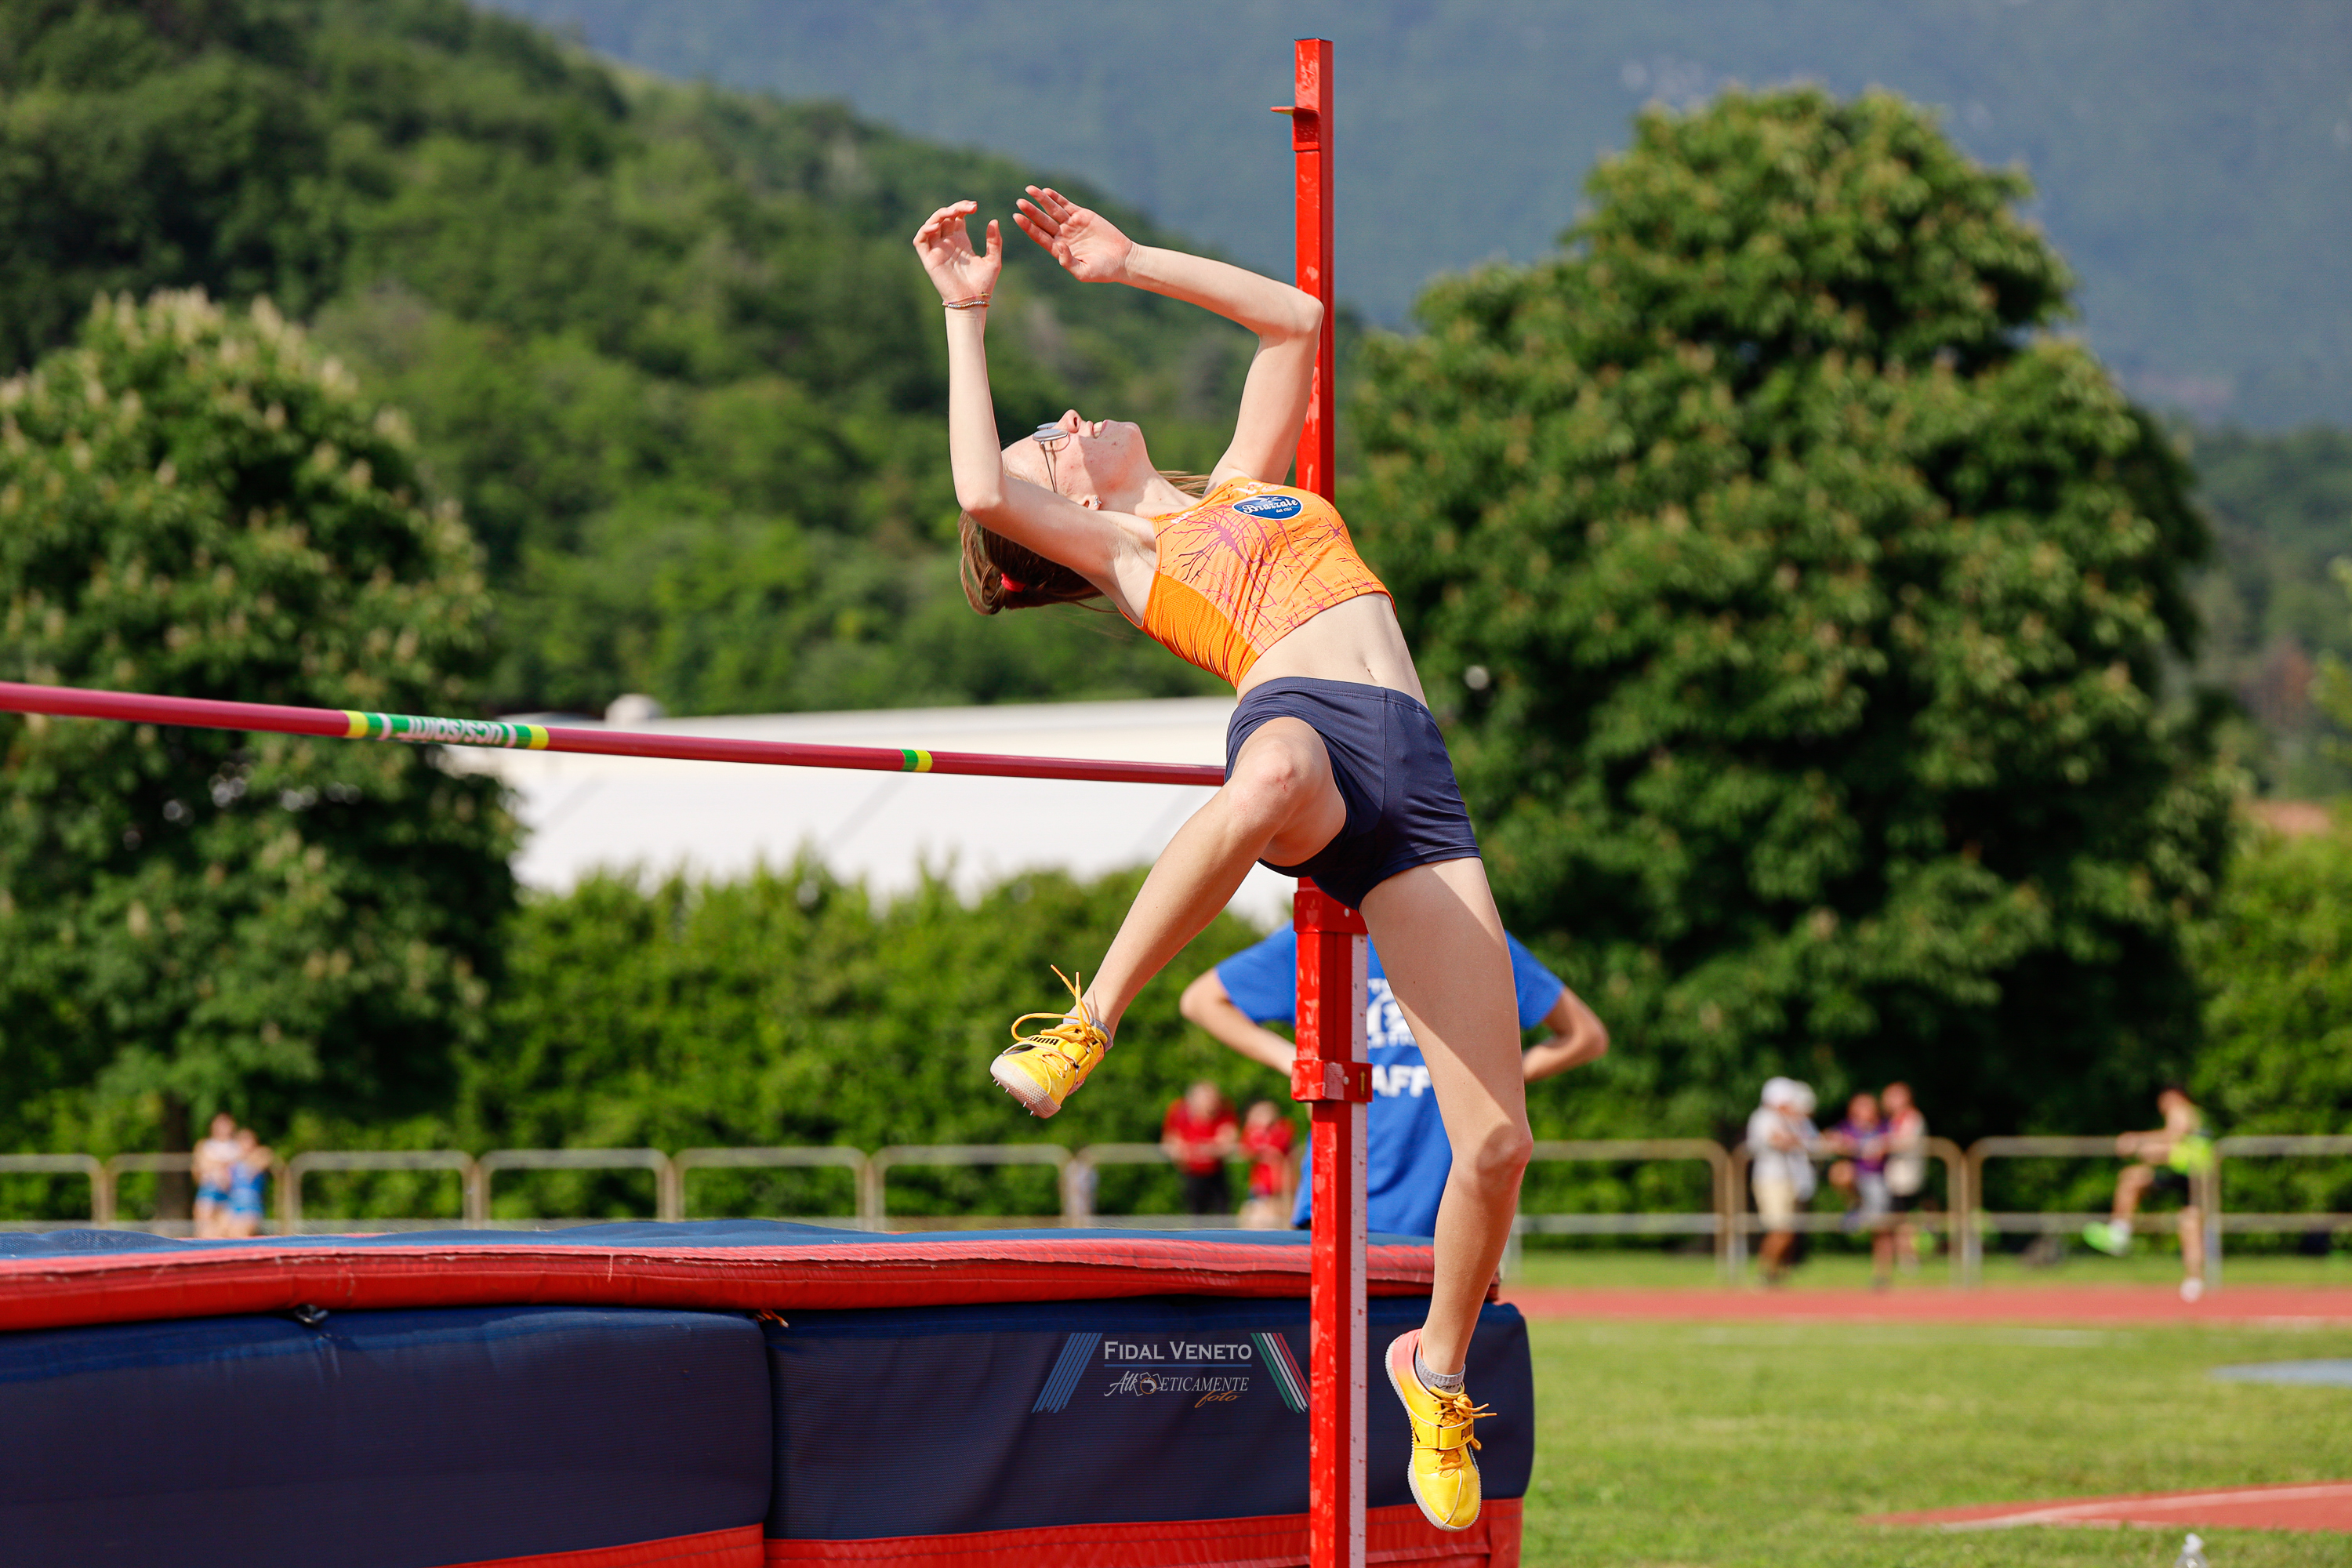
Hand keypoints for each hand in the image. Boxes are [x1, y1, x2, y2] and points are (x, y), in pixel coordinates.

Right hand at [911, 200, 1000, 303]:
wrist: (972, 301)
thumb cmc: (983, 284)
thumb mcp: (994, 260)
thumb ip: (994, 241)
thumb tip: (994, 221)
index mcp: (961, 241)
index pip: (957, 217)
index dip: (963, 208)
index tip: (975, 206)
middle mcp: (947, 243)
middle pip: (944, 217)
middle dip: (954, 208)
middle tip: (968, 207)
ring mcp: (937, 250)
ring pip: (931, 224)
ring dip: (939, 215)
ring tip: (952, 212)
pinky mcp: (929, 259)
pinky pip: (920, 240)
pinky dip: (925, 230)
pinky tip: (937, 226)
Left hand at [1014, 186, 1133, 282]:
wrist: (1122, 259)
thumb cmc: (1103, 270)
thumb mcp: (1084, 272)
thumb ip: (1069, 262)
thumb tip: (1059, 247)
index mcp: (1059, 250)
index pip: (1039, 236)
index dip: (1028, 227)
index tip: (1017, 218)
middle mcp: (1062, 236)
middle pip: (1042, 221)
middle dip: (1031, 212)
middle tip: (1019, 202)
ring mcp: (1071, 225)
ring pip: (1052, 210)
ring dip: (1041, 201)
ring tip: (1029, 189)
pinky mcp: (1082, 216)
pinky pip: (1066, 205)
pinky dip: (1057, 198)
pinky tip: (1046, 192)